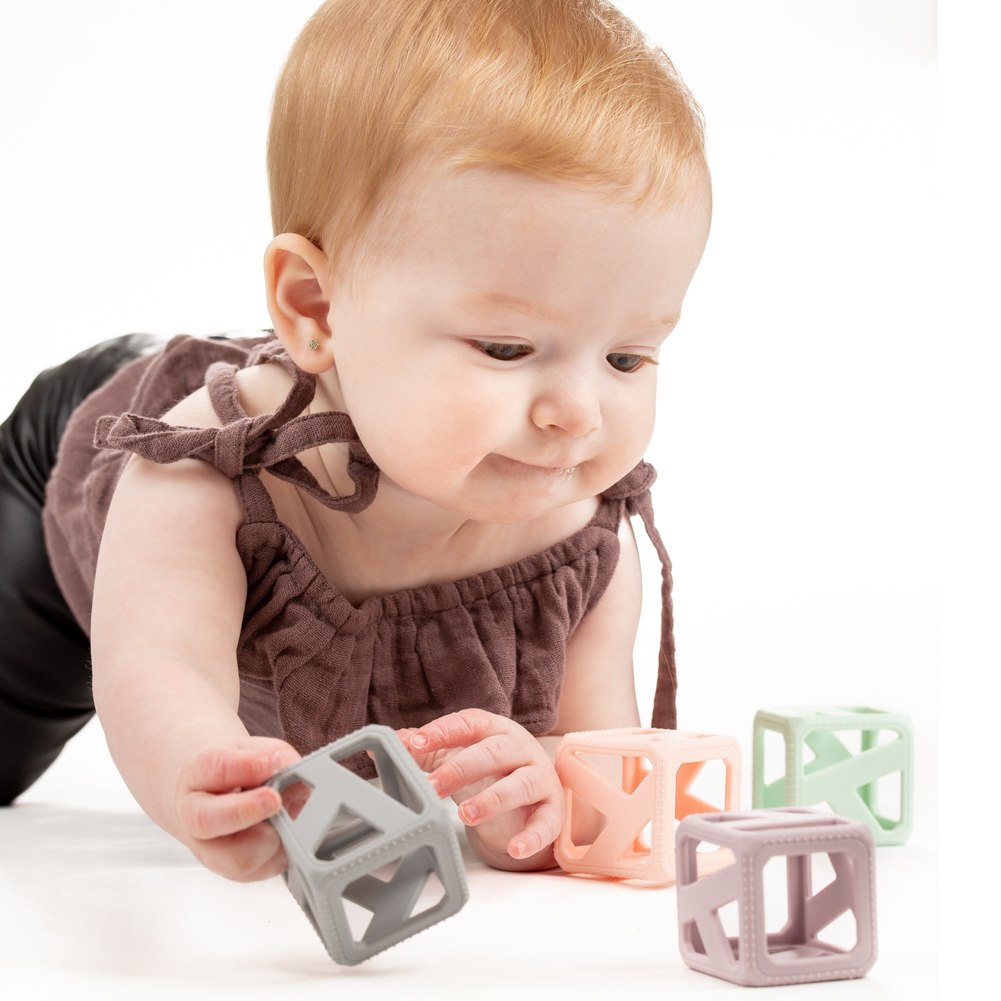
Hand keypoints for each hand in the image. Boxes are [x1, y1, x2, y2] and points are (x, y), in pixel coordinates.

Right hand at [174, 737, 300, 881]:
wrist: (201, 791)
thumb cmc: (229, 767)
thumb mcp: (249, 748)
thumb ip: (272, 756)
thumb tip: (294, 773)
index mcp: (198, 774)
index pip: (216, 769)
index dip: (246, 767)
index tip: (272, 764)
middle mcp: (195, 815)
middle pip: (209, 820)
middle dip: (246, 811)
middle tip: (275, 800)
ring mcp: (210, 848)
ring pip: (235, 858)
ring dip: (270, 840)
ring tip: (288, 820)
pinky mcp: (232, 871)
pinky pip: (260, 871)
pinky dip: (280, 853)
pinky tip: (287, 835)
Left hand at [399, 709, 564, 866]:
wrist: (539, 788)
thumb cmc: (492, 767)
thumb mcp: (461, 753)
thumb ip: (427, 748)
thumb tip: (389, 742)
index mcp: (495, 730)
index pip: (469, 723)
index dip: (442, 731)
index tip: (414, 744)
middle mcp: (520, 749)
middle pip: (492, 753)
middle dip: (460, 768)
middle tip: (431, 787)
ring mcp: (539, 778)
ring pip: (520, 784)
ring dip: (492, 799)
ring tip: (464, 815)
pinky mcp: (552, 810)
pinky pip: (546, 823)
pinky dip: (532, 837)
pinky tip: (514, 848)